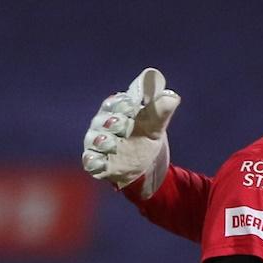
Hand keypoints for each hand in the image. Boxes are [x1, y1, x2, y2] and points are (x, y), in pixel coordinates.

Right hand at [81, 67, 179, 197]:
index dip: (121, 103)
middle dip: (111, 121)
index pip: (114, 103)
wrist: (144, 166)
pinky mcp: (97, 162)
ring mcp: (98, 143)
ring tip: (111, 142)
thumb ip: (161, 110)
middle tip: (122, 123)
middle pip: (102, 120)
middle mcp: (103, 124)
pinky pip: (91, 161)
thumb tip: (172, 96)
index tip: (131, 105)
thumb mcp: (156, 125)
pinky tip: (99, 161)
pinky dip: (93, 161)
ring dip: (102, 140)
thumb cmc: (145, 137)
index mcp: (117, 110)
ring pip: (94, 139)